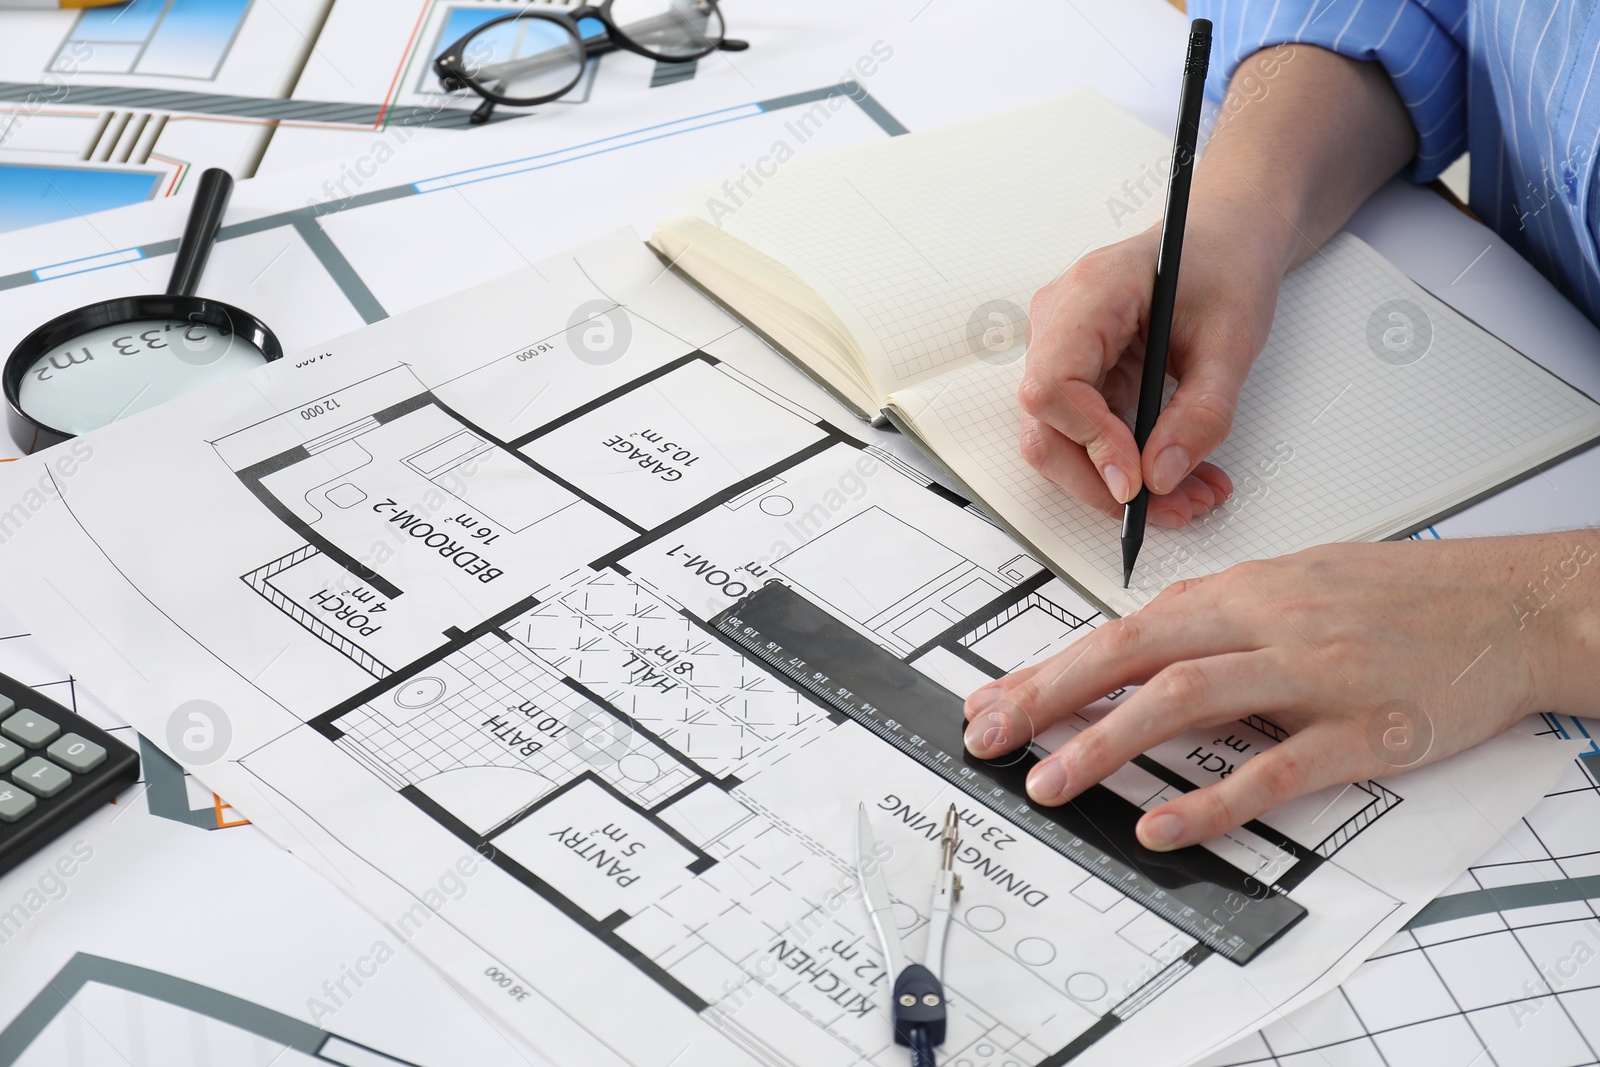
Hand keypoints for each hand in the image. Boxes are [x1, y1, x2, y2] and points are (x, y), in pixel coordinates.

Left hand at [961, 533, 1596, 850]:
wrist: (1512, 604)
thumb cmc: (1403, 594)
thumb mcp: (1297, 582)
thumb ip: (1217, 618)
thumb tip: (1140, 649)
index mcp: (1245, 590)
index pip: (1124, 628)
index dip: (1052, 667)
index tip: (995, 700)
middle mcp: (1268, 622)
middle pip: (1134, 653)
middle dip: (1050, 696)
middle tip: (989, 736)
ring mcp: (1315, 674)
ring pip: (1188, 701)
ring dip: (1106, 743)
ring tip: (1051, 783)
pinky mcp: (1365, 729)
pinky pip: (1276, 768)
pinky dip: (1213, 799)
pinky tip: (1163, 824)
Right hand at [1018, 209, 1283, 526]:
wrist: (1224, 235)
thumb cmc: (1225, 264)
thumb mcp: (1233, 341)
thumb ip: (1200, 414)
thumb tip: (1161, 477)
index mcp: (1090, 294)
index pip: (1052, 386)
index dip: (1089, 443)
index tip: (1136, 483)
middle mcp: (1057, 321)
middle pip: (1045, 428)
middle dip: (1103, 483)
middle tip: (1171, 509)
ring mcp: (1059, 347)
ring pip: (1061, 441)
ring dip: (1119, 482)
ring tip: (1189, 497)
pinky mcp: (1076, 371)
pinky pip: (1084, 432)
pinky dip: (1127, 464)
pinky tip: (1176, 476)